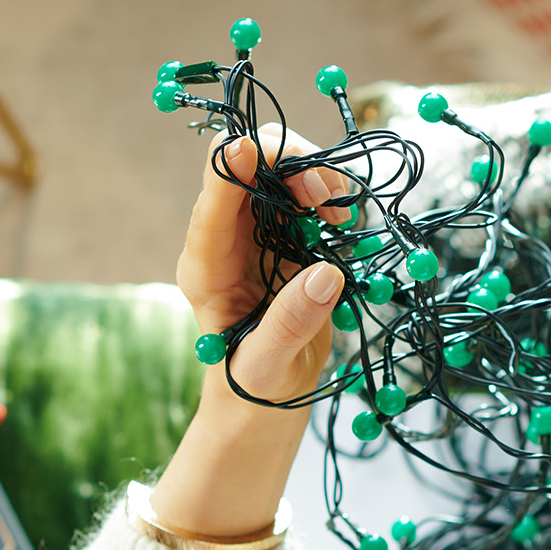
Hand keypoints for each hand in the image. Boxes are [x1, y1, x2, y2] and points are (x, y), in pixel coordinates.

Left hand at [153, 125, 349, 537]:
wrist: (266, 399)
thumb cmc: (254, 391)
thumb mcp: (267, 369)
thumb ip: (290, 325)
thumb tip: (326, 273)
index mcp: (206, 269)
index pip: (210, 204)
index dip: (231, 170)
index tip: (256, 151)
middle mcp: (228, 240)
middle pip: (248, 167)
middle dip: (289, 165)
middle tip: (326, 197)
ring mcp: (259, 234)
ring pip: (281, 172)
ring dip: (316, 176)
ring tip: (342, 212)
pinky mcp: (288, 237)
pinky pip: (307, 195)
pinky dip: (330, 195)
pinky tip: (344, 222)